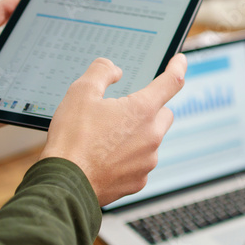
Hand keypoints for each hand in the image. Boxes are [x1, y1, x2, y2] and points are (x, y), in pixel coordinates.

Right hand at [40, 54, 185, 206]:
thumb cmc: (72, 139)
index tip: (180, 61)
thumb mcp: (80, 93)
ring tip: (106, 138)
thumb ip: (101, 72)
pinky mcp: (139, 180)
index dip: (177, 67)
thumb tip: (114, 70)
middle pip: (164, 113)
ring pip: (152, 140)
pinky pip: (141, 163)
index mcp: (142, 111)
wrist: (64, 183)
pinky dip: (129, 158)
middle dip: (150, 109)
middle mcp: (151, 136)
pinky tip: (106, 158)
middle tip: (124, 111)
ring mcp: (147, 161)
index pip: (170, 82)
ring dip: (137, 135)